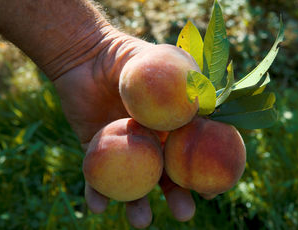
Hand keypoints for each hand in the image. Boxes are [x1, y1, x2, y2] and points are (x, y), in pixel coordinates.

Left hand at [53, 30, 196, 227]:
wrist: (85, 55)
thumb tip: (212, 106)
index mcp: (170, 126)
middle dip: (179, 198)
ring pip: (134, 184)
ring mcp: (123, 150)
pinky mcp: (95, 152)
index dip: (206, 173)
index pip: (194, 154)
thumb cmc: (127, 56)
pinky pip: (96, 177)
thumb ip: (184, 80)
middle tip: (185, 213)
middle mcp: (150, 143)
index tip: (213, 191)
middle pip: (168, 177)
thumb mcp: (160, 62)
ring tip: (141, 220)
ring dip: (138, 206)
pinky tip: (97, 205)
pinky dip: (96, 193)